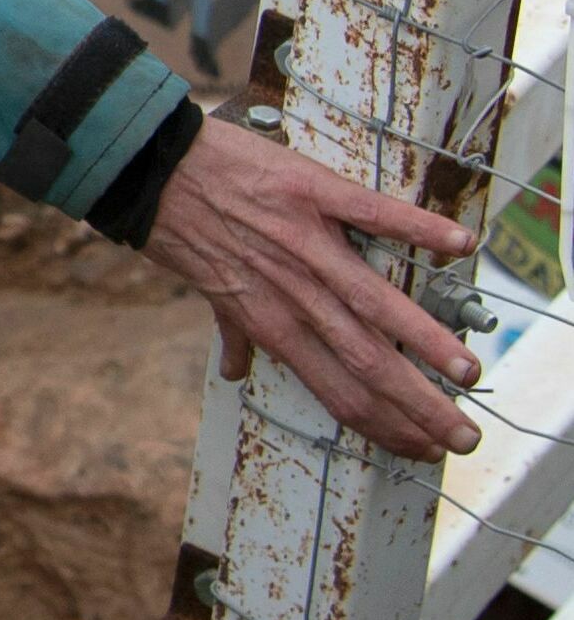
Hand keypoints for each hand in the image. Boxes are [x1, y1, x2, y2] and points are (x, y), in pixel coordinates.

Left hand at [141, 118, 483, 457]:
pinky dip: (417, 228)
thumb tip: (236, 373)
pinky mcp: (314, 193)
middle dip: (419, 406)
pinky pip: (373, 214)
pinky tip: (459, 248)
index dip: (382, 427)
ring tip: (468, 370)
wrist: (152, 170)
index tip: (421, 449)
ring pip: (375, 304)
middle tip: (464, 438)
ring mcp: (306, 245)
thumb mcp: (208, 290)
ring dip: (427, 341)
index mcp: (272, 323)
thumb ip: (232, 333)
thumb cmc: (182, 230)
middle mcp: (293, 294)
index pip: (337, 392)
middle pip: (365, 365)